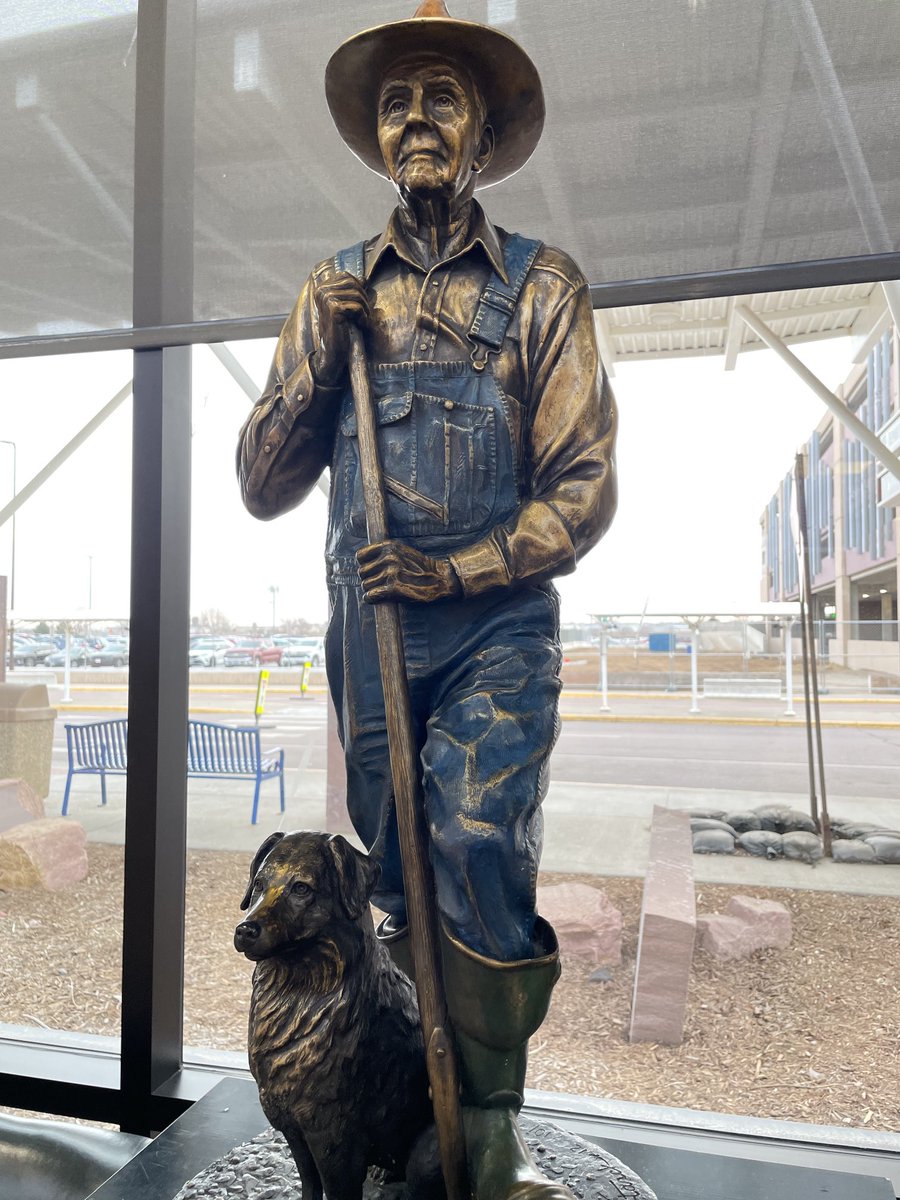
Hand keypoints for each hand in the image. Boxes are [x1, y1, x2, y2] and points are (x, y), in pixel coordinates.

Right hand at [312, 272, 369, 386]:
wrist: (333, 351)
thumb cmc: (340, 329)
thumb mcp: (345, 307)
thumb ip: (351, 291)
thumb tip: (363, 278)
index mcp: (322, 288)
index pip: (347, 277)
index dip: (358, 288)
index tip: (359, 305)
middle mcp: (321, 291)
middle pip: (354, 284)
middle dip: (363, 299)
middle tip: (363, 315)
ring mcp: (326, 299)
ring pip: (357, 295)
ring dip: (364, 310)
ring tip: (361, 321)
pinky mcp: (333, 309)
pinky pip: (356, 307)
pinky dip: (362, 317)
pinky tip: (358, 325)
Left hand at [356, 540, 461, 603]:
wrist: (441, 579)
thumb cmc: (421, 567)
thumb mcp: (402, 551)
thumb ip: (384, 553)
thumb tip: (362, 562)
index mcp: (389, 546)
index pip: (360, 556)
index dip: (365, 565)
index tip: (372, 570)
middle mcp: (388, 558)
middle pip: (362, 572)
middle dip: (369, 579)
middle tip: (380, 582)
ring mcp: (391, 573)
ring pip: (365, 585)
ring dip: (372, 590)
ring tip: (383, 589)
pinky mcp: (393, 588)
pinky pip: (371, 596)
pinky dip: (371, 599)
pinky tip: (378, 598)